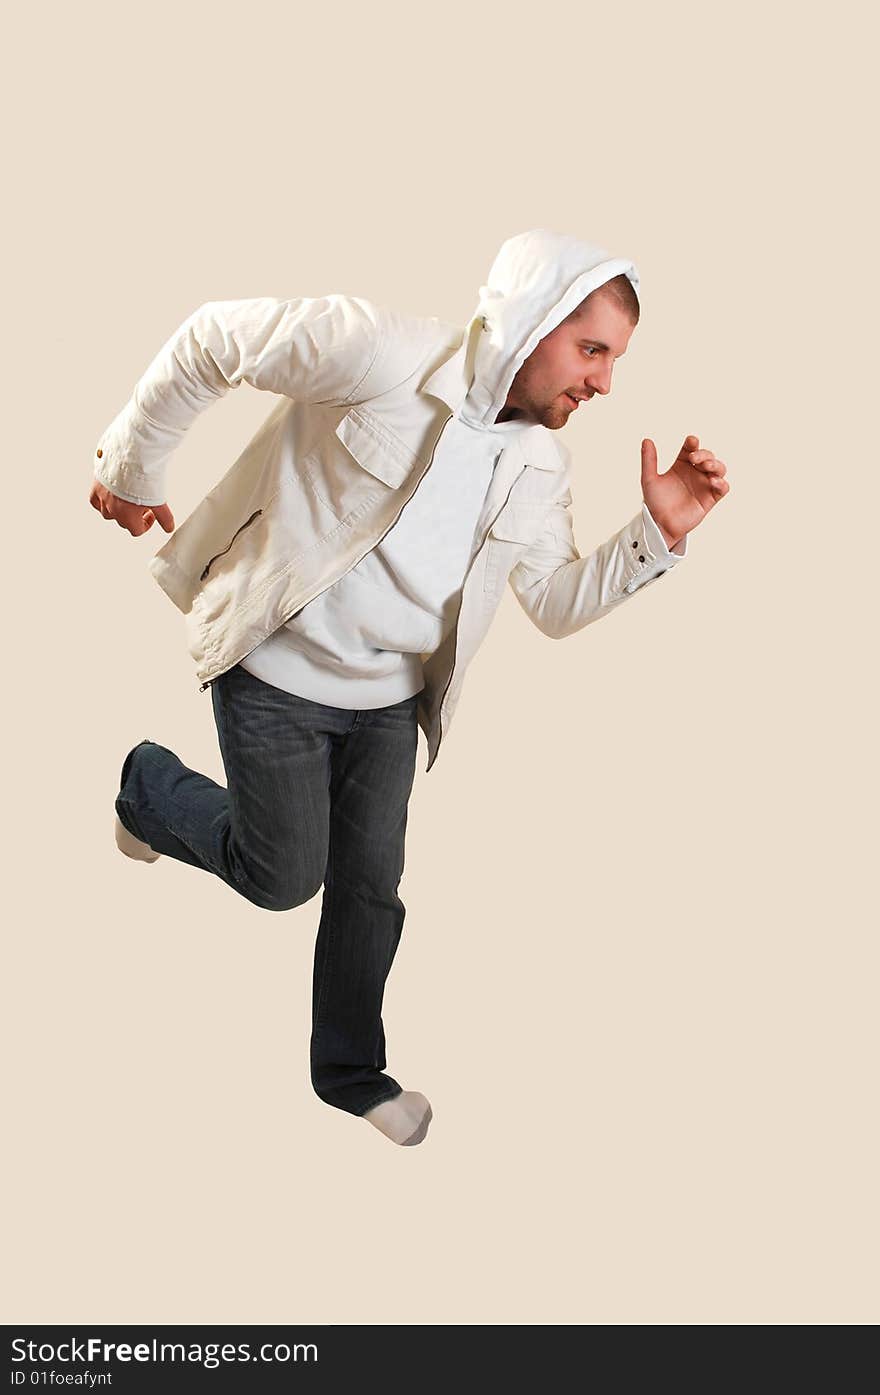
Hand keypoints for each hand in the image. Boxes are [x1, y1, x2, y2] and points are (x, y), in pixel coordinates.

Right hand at [89, 480, 174, 536]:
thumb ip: (164, 517)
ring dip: (119, 510)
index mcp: (128, 517)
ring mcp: (102, 500)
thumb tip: (169, 529)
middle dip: (134, 516)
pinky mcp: (95, 488)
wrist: (129, 457)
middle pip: (124, 522)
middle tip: (142, 504)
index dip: (147, 524)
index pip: (137, 531)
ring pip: (108, 513)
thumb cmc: (143, 478)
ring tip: (127, 498)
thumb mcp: (158, 500)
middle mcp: (112, 511)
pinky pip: (95, 501)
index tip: (151, 514)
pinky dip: (102, 502)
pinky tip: (111, 496)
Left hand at [640, 434, 729, 548]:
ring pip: (719, 468)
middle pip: (707, 456)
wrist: (660, 524)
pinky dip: (722, 483)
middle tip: (693, 458)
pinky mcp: (710, 498)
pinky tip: (713, 481)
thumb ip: (649, 460)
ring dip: (715, 464)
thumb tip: (646, 439)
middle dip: (704, 454)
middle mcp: (695, 472)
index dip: (692, 442)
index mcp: (682, 464)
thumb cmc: (655, 502)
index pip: (691, 448)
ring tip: (706, 466)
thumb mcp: (649, 479)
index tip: (691, 441)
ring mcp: (704, 484)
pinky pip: (723, 488)